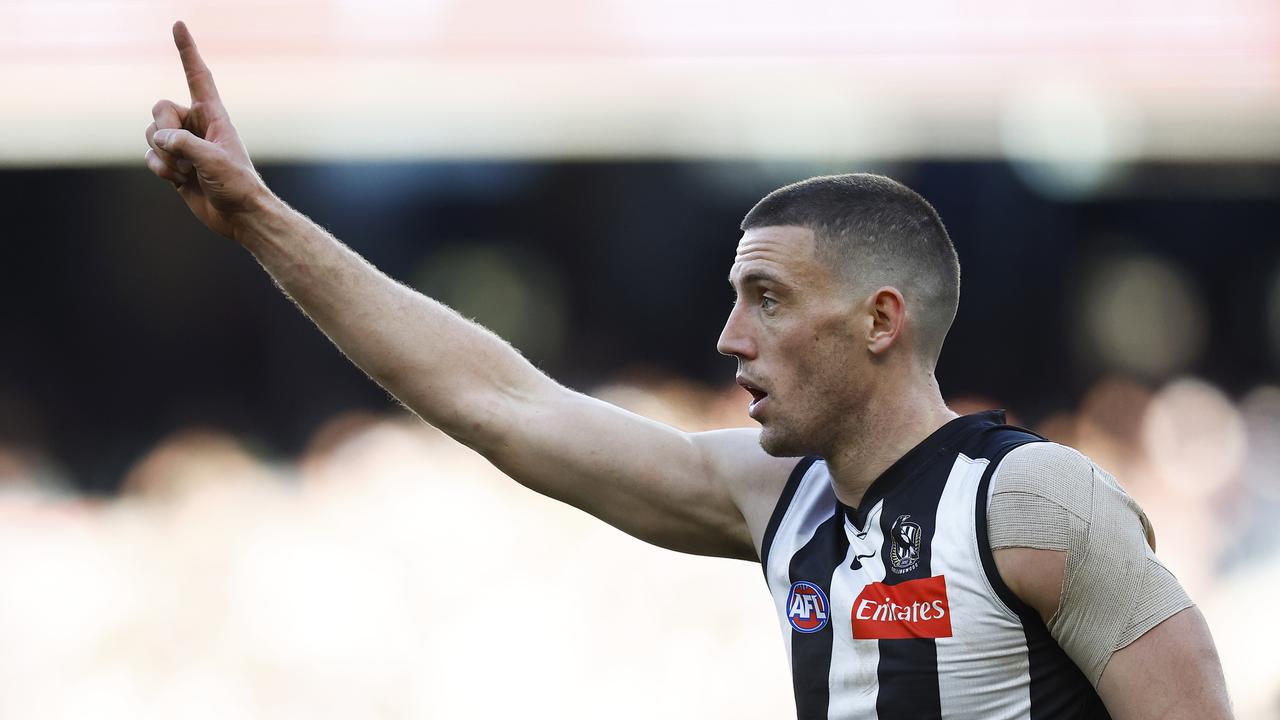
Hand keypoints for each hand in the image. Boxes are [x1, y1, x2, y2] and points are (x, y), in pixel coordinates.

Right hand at [144, 21, 269, 239]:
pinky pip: (151, 156)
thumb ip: (184, 144)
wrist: (241, 216)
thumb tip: (159, 139)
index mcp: (213, 116)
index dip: (188, 51)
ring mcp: (184, 145)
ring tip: (186, 172)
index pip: (197, 76)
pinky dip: (159, 169)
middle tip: (180, 150)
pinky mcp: (175, 165)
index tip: (179, 25)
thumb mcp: (213, 160)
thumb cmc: (237, 185)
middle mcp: (196, 126)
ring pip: (151, 134)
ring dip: (163, 156)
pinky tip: (178, 181)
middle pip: (160, 108)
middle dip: (163, 129)